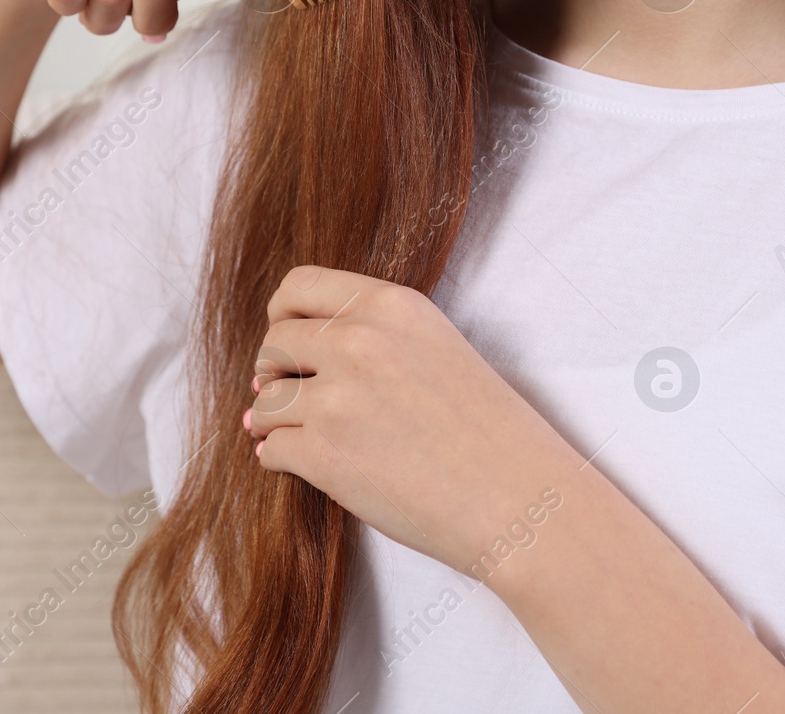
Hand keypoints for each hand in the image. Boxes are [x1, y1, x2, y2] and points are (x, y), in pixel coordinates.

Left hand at [245, 266, 581, 570]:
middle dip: (272, 375)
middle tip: (290, 399)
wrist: (520, 496)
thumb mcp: (437, 349)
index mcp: (392, 305)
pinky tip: (306, 467)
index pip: (298, 286)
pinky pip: (271, 451)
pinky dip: (281, 461)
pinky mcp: (326, 455)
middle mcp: (359, 341)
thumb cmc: (489, 430)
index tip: (287, 344)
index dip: (281, 316)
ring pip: (264, 402)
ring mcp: (338, 398)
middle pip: (273, 344)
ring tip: (298, 437)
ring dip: (272, 423)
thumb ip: (373, 337)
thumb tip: (284, 361)